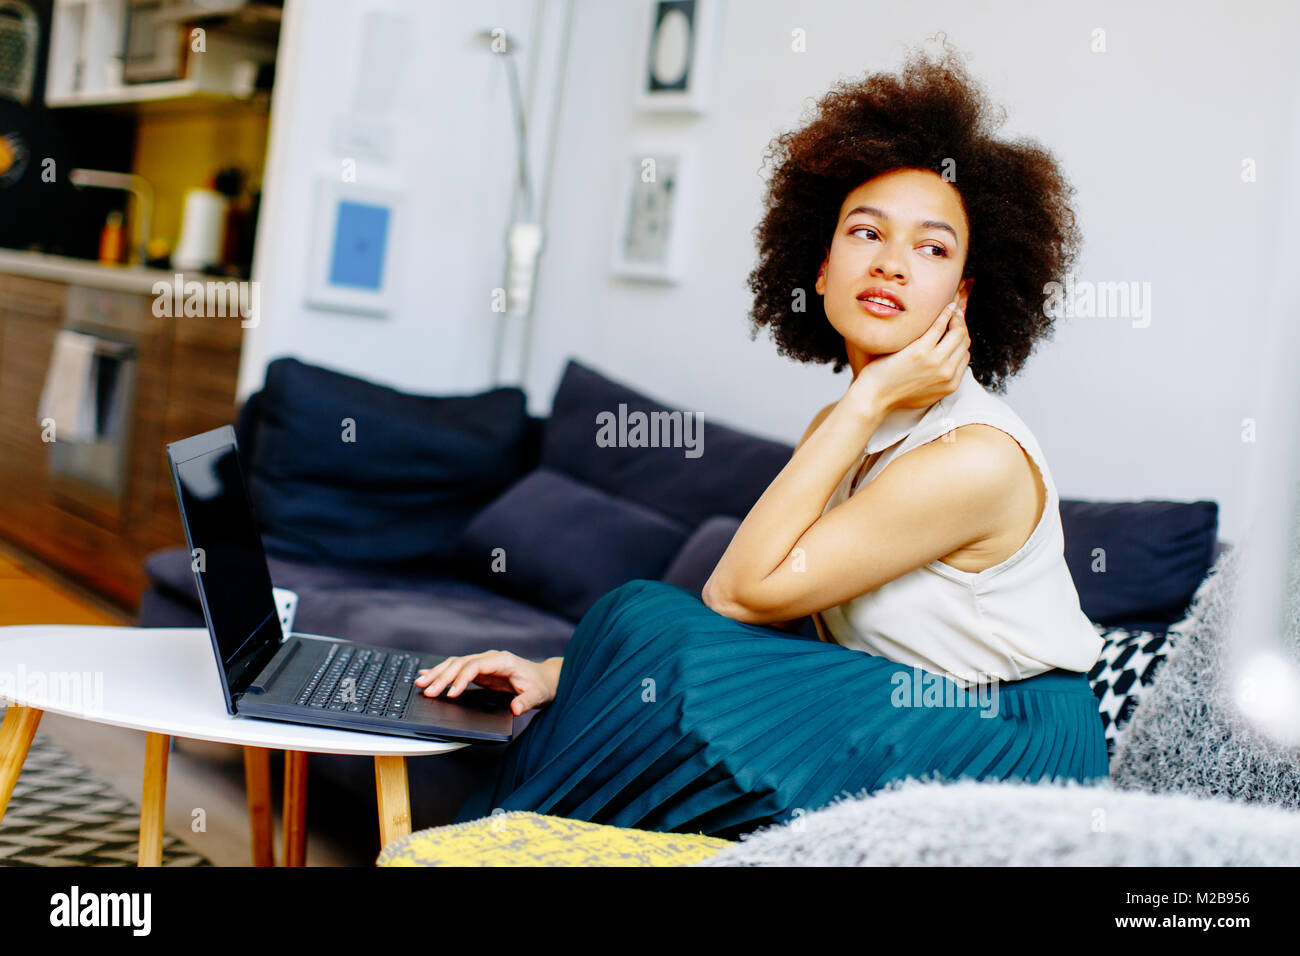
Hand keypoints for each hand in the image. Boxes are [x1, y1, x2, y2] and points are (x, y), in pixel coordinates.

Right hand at [414, 651, 555, 715]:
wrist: (545, 679)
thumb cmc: (541, 686)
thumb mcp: (538, 695)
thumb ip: (527, 701)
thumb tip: (515, 709)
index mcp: (502, 661)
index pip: (475, 666)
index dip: (461, 679)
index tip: (450, 694)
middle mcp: (490, 658)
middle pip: (461, 664)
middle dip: (442, 677)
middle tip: (426, 690)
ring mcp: (483, 663)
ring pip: (455, 664)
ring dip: (437, 673)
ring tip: (420, 682)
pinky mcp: (480, 671)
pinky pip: (457, 669)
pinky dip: (441, 672)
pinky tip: (427, 674)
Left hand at [847, 296, 968, 414]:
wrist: (875, 397)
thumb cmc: (895, 394)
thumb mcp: (926, 394)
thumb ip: (940, 382)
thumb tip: (946, 368)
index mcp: (950, 384)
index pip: (965, 355)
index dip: (962, 339)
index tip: (957, 328)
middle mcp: (947, 372)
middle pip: (963, 342)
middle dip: (962, 325)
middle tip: (957, 313)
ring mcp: (935, 361)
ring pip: (957, 333)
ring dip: (957, 317)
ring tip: (952, 308)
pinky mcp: (920, 350)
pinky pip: (939, 326)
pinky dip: (946, 313)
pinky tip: (946, 306)